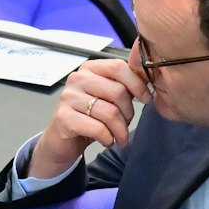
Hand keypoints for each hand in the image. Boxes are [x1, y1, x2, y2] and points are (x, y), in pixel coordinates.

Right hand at [26, 58, 149, 179]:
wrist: (61, 141)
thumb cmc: (87, 118)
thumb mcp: (107, 98)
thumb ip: (124, 86)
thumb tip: (148, 79)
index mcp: (90, 69)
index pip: (119, 67)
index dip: (137, 84)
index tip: (146, 99)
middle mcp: (77, 79)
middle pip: (118, 92)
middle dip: (129, 113)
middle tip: (125, 124)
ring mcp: (69, 97)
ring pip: (111, 113)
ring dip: (120, 131)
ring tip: (119, 137)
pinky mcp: (64, 117)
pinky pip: (98, 128)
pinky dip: (108, 139)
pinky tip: (106, 141)